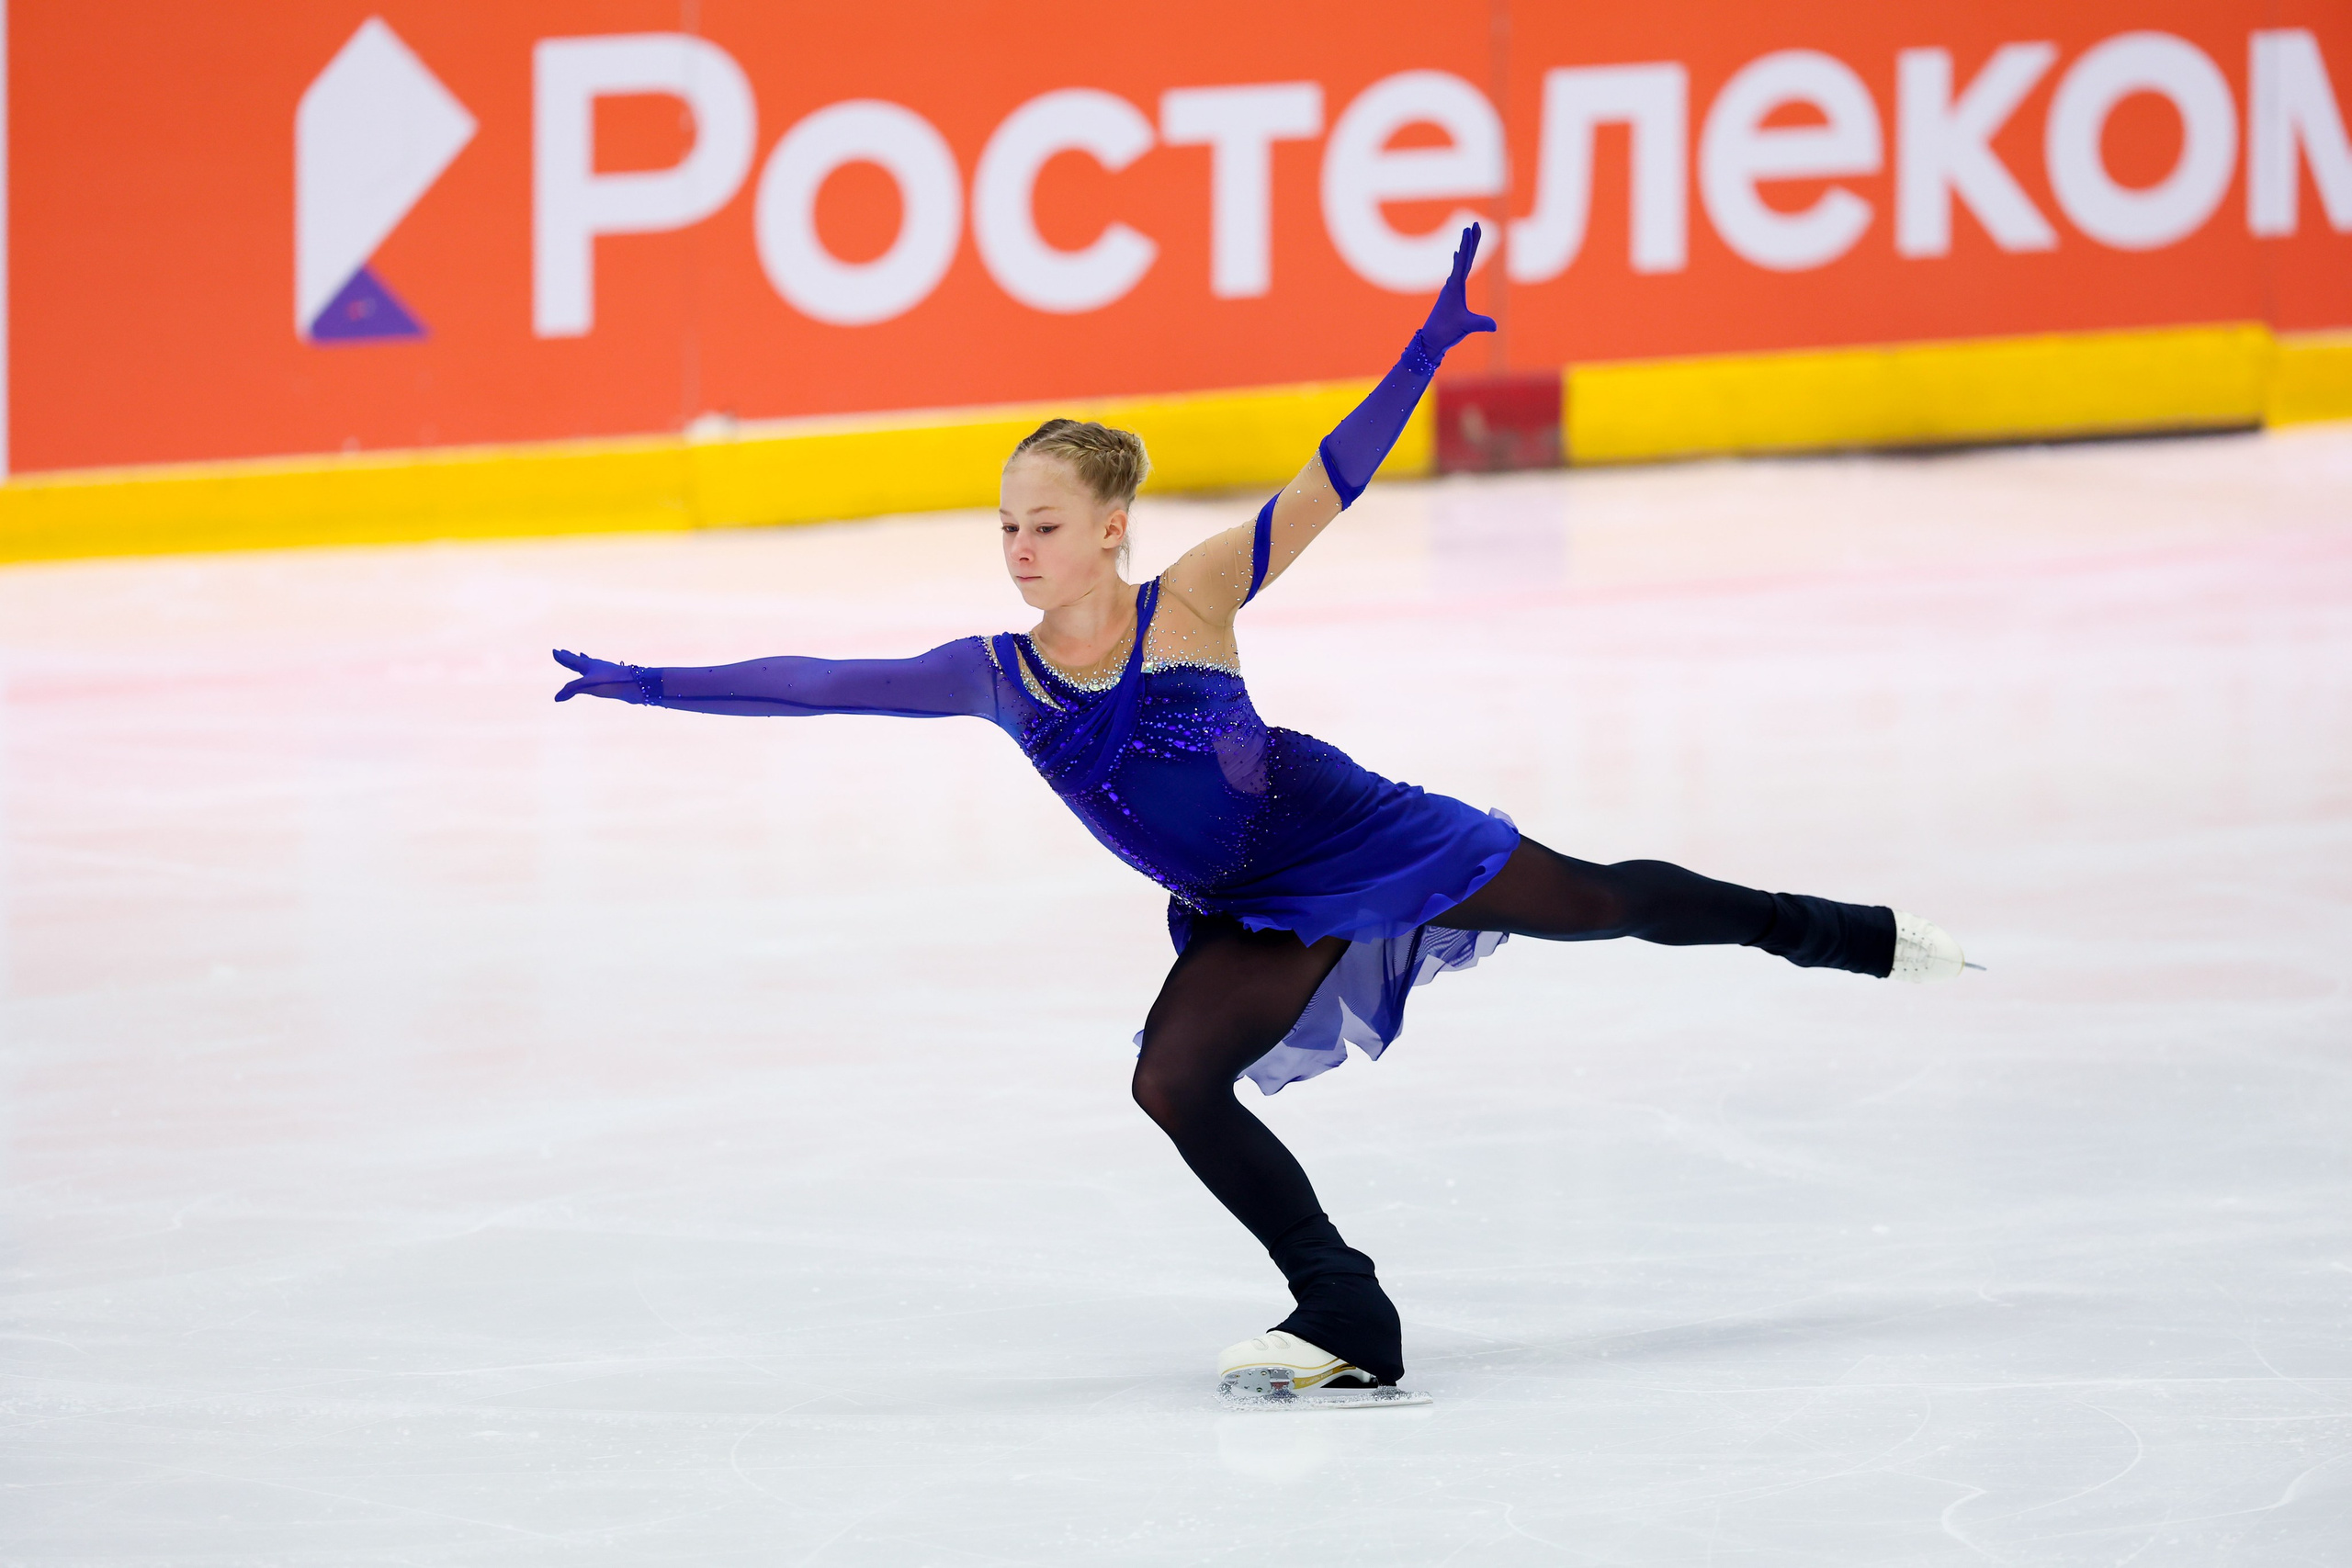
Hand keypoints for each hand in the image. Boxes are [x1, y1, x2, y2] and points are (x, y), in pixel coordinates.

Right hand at [552, 648, 641, 701]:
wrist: (636, 684)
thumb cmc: (611, 682)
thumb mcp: (588, 685)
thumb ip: (572, 690)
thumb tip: (556, 698)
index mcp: (588, 665)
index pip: (571, 660)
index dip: (562, 657)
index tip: (555, 650)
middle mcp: (596, 666)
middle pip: (580, 660)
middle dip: (570, 657)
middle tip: (563, 651)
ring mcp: (605, 672)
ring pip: (591, 664)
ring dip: (583, 661)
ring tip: (581, 656)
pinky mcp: (612, 679)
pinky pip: (600, 673)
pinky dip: (595, 670)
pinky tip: (600, 672)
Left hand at [1419, 223, 1497, 354]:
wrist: (1430, 341)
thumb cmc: (1446, 332)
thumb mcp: (1466, 326)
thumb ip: (1481, 324)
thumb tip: (1495, 326)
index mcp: (1455, 287)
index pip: (1464, 261)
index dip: (1468, 245)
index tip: (1469, 229)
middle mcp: (1452, 284)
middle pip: (1464, 257)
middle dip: (1470, 240)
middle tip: (1475, 223)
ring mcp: (1450, 289)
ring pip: (1461, 263)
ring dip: (1466, 248)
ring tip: (1468, 235)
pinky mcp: (1451, 295)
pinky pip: (1457, 272)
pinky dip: (1459, 262)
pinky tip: (1457, 257)